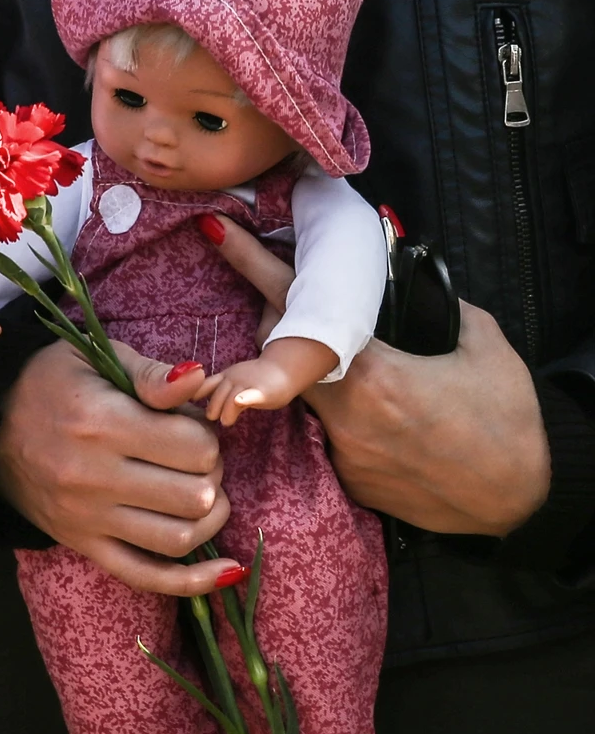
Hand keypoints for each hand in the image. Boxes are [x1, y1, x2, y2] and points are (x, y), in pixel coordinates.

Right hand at [0, 341, 238, 594]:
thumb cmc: (48, 383)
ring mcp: (88, 520)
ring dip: (209, 518)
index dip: (207, 435)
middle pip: (194, 496)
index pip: (194, 448)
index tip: (191, 426)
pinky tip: (227, 570)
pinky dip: (192, 580)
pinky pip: (145, 576)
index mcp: (102, 424)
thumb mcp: (94, 358)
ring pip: (178, 538)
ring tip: (203, 494)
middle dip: (212, 475)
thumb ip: (150, 374)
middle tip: (199, 459)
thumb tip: (199, 380)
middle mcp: (95, 478)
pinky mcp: (83, 545)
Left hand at [205, 213, 550, 535]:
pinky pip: (327, 431)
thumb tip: (410, 279)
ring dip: (310, 367)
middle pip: (279, 351)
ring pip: (302, 393)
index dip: (251, 265)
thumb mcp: (483, 343)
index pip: (295, 308)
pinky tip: (381, 412)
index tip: (214, 233)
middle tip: (295, 297)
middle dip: (281, 317)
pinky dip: (341, 410)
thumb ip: (437, 304)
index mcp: (373, 373)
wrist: (519, 500)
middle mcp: (344, 415)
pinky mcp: (348, 481)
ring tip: (357, 363)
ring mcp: (341, 453)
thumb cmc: (508, 420)